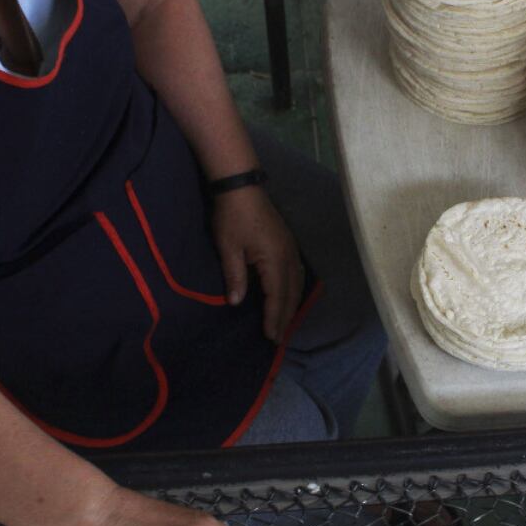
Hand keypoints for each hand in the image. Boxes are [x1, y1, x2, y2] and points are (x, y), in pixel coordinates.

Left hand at [212, 186, 303, 340]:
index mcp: (274, 259)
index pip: (276, 296)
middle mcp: (288, 256)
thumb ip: (235, 277)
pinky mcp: (288, 243)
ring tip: (286, 323)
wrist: (241, 187)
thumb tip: (236, 303)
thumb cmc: (232, 218)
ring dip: (292, 305)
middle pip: (291, 293)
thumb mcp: (229, 249)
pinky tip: (288, 296)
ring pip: (297, 283)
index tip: (271, 337)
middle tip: (280, 338)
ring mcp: (291, 248)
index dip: (274, 318)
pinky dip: (294, 290)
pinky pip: (296, 273)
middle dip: (286, 317)